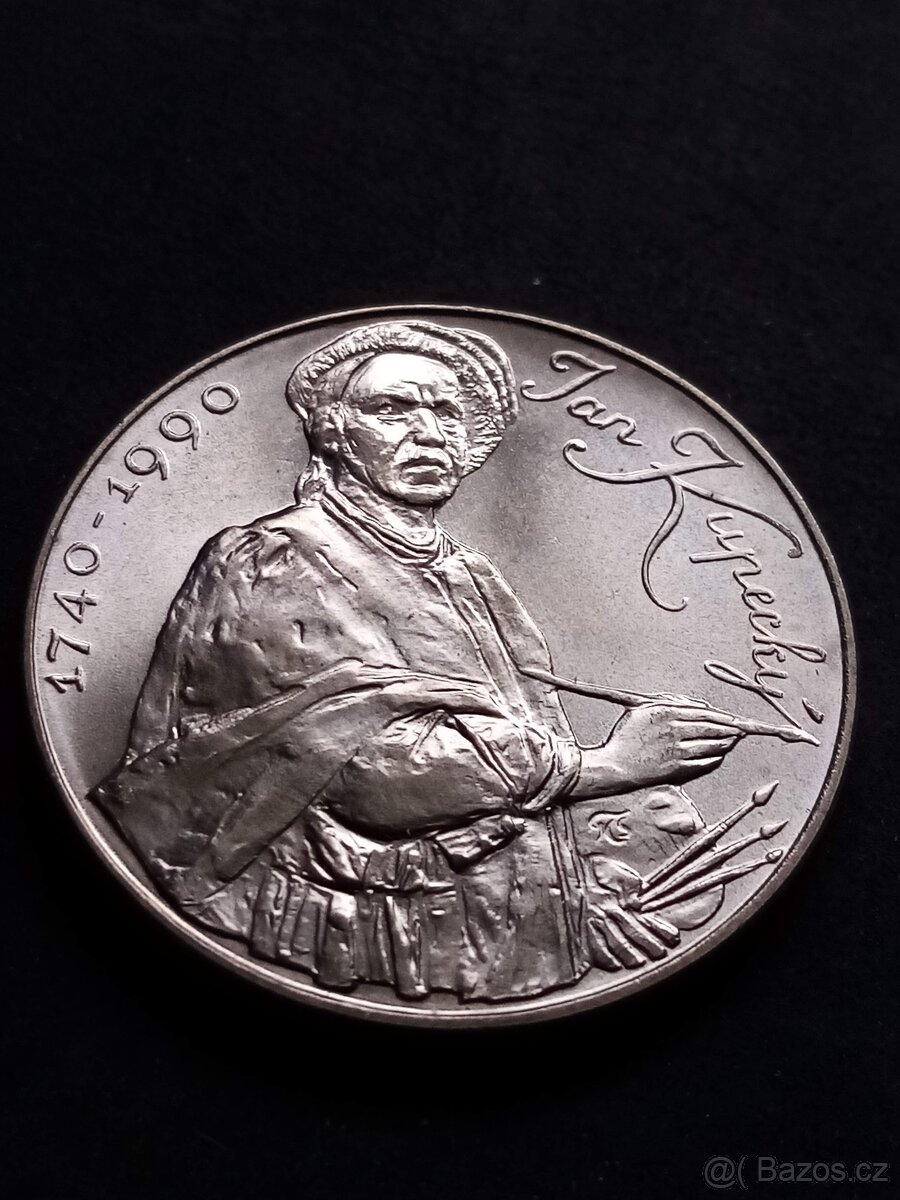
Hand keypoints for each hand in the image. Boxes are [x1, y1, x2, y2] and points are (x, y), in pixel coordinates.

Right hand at [586, 856, 681, 968]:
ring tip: (639, 963)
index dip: (660, 928)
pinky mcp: (583, 927)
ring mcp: (597, 920)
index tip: (673, 937)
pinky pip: (596, 945)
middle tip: (660, 954)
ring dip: (630, 954)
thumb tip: (642, 895)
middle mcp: (611, 911)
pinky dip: (606, 957)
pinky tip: (615, 966)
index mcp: (622, 897)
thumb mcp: (619, 872)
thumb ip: (632, 885)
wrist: (568, 867)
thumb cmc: (596, 869)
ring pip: (617, 941)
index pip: (645, 917)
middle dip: (649, 944)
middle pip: (633, 932)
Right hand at [596, 700, 742, 788]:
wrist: (613, 766)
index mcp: (665, 712)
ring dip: (726, 742)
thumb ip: (669, 702)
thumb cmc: (625, 736)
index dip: (723, 715)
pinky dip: (715, 758)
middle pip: (712, 728)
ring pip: (711, 745)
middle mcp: (673, 730)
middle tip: (743, 729)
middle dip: (731, 728)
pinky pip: (704, 763)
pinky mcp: (677, 768)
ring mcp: (676, 750)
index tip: (734, 717)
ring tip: (734, 740)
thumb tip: (699, 705)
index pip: (704, 712)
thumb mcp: (641, 709)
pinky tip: (720, 755)